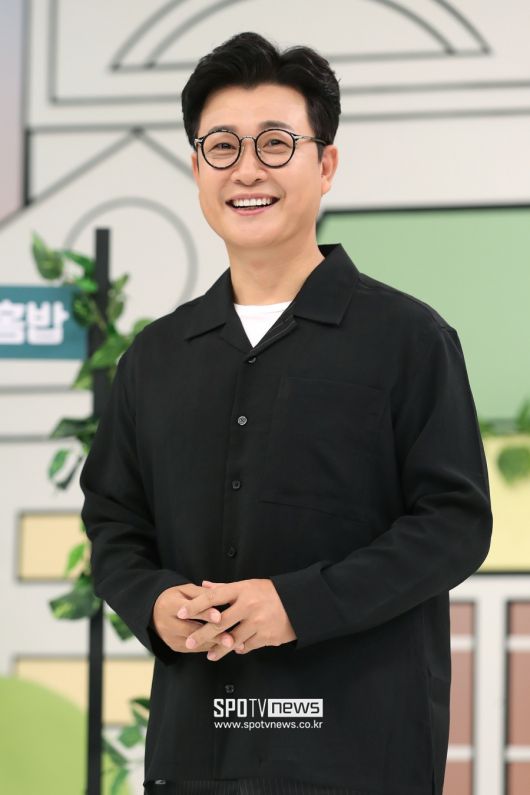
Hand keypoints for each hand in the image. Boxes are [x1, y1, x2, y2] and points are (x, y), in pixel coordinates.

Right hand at [151, 582, 236, 653]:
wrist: (154, 611)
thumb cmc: (175, 597)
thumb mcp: (185, 590)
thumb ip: (202, 593)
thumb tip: (221, 594)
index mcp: (169, 605)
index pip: (189, 610)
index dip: (205, 613)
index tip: (219, 617)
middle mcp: (167, 624)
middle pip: (191, 631)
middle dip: (212, 635)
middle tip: (229, 639)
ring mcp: (169, 637)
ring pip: (194, 643)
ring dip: (213, 644)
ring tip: (231, 645)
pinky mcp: (174, 647)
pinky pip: (193, 649)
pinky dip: (208, 647)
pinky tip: (222, 646)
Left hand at [177, 578, 296, 660]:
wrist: (301, 604)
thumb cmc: (271, 593)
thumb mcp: (249, 585)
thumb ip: (224, 588)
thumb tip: (204, 585)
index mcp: (242, 590)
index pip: (212, 597)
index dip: (195, 605)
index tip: (180, 612)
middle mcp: (248, 606)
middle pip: (218, 622)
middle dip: (201, 634)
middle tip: (188, 642)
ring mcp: (257, 623)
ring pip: (231, 640)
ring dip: (219, 648)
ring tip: (209, 654)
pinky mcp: (266, 637)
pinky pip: (247, 646)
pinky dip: (240, 648)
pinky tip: (235, 649)